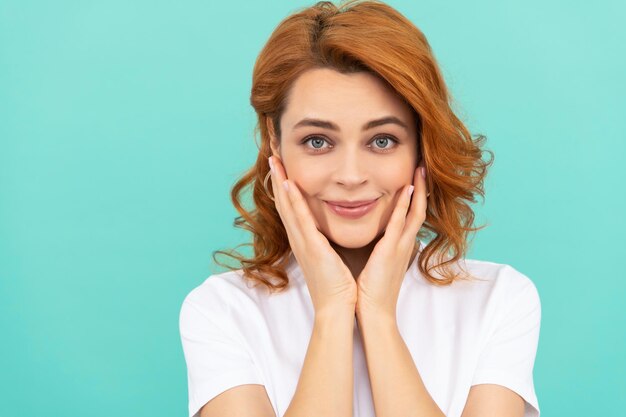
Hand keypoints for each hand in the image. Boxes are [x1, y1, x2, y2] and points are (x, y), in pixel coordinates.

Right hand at [268, 155, 356, 315]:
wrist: (337, 309)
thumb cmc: (338, 286)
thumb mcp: (330, 258)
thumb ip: (327, 242)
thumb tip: (330, 230)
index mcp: (304, 241)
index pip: (291, 209)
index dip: (284, 187)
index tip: (282, 167)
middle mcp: (299, 240)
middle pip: (283, 203)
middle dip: (277, 179)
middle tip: (272, 156)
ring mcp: (303, 243)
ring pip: (287, 207)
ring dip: (280, 183)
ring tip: (275, 161)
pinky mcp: (311, 248)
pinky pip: (300, 219)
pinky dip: (293, 201)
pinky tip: (288, 184)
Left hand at [355, 164, 427, 319]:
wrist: (373, 313)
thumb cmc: (371, 292)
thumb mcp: (377, 265)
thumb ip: (379, 250)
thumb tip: (373, 240)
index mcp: (400, 248)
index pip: (411, 217)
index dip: (414, 198)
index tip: (413, 179)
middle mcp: (404, 245)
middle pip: (418, 210)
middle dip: (421, 188)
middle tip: (422, 167)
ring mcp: (400, 247)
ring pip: (414, 212)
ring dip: (417, 190)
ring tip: (420, 169)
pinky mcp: (391, 251)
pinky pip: (401, 223)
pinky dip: (405, 205)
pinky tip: (407, 189)